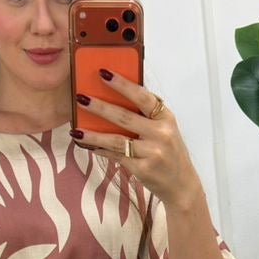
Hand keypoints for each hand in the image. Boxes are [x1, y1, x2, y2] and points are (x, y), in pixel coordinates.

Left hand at [71, 70, 202, 206]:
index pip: (142, 96)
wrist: (181, 185)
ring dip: (94, 134)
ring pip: (117, 140)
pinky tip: (88, 145)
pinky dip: (101, 149)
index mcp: (166, 118)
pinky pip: (116, 156)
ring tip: (77, 129)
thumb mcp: (165, 129)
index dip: (122, 84)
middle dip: (100, 107)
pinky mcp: (142, 169)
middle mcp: (161, 134)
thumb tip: (115, 98)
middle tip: (81, 98)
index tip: (104, 74)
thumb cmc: (170, 153)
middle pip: (125, 117)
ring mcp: (152, 152)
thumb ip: (146, 115)